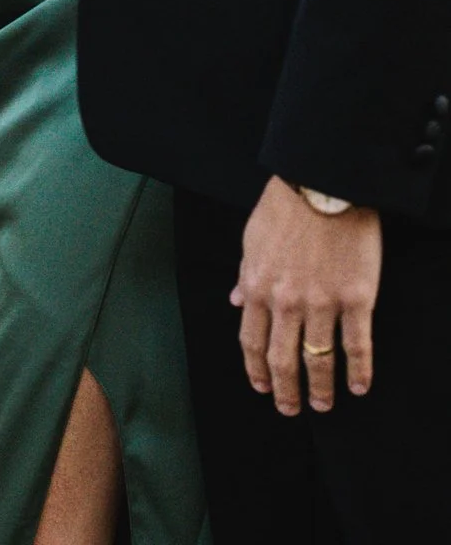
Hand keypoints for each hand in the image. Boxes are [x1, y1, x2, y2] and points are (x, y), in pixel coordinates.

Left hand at [232, 175, 382, 414]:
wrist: (323, 185)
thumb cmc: (284, 209)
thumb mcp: (251, 241)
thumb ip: (245, 277)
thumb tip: (237, 303)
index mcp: (258, 288)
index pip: (252, 341)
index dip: (256, 369)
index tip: (261, 387)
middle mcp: (286, 303)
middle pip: (282, 359)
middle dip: (285, 390)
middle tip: (290, 409)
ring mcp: (323, 303)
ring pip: (319, 359)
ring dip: (321, 388)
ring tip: (325, 406)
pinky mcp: (357, 299)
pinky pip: (357, 345)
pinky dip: (358, 370)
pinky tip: (359, 386)